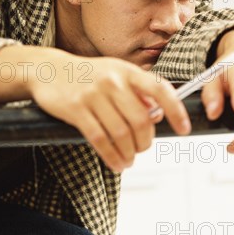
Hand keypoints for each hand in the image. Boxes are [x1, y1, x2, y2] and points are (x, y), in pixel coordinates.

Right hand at [29, 51, 190, 171]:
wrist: (49, 70)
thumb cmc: (89, 75)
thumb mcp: (116, 74)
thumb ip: (138, 92)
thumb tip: (159, 115)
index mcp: (128, 71)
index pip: (161, 90)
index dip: (177, 111)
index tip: (184, 130)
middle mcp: (113, 81)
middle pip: (141, 120)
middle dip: (145, 142)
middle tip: (142, 149)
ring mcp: (93, 95)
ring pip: (121, 133)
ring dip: (129, 153)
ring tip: (129, 161)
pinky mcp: (76, 109)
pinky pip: (100, 140)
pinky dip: (112, 157)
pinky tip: (116, 164)